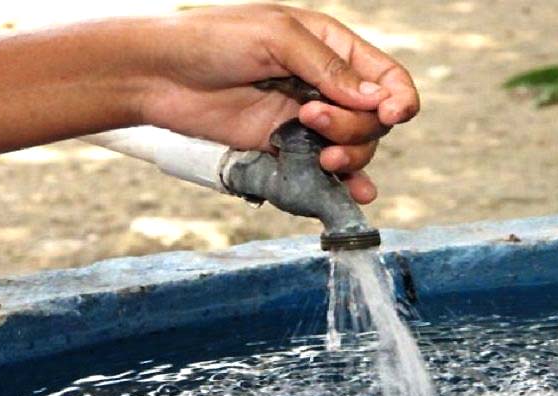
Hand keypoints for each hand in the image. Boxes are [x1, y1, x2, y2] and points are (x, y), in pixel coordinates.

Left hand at [138, 5, 418, 203]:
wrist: (159, 75)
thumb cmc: (214, 40)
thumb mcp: (277, 39)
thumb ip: (328, 69)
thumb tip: (375, 99)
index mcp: (331, 47)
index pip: (386, 76)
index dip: (398, 98)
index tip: (391, 115)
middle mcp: (324, 85)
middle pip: (372, 119)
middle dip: (354, 128)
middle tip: (311, 121)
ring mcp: (305, 119)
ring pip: (353, 147)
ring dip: (348, 156)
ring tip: (320, 157)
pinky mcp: (283, 147)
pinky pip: (322, 170)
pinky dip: (342, 184)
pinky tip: (354, 194)